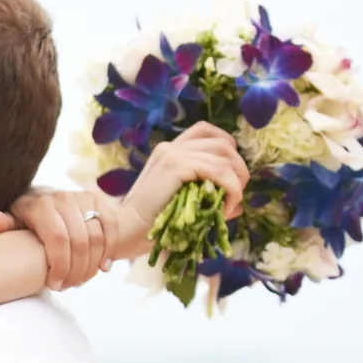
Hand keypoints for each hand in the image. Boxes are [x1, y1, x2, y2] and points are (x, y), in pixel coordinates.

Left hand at [0, 189, 111, 290]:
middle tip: (68, 287)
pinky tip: (103, 268)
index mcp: (39, 206)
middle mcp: (62, 198)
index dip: (60, 266)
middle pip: (80, 242)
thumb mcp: (10, 224)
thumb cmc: (23, 222)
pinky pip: (111, 227)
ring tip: (80, 281)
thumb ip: (3, 226)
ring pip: (97, 237)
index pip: (58, 239)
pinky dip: (110, 249)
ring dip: (92, 265)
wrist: (44, 202)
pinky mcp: (98, 200)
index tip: (54, 285)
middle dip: (76, 271)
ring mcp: (82, 197)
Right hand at [114, 123, 248, 258]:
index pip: (206, 132)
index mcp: (168, 151)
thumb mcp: (179, 204)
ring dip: (237, 180)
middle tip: (236, 193)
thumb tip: (237, 206)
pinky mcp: (178, 166)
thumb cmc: (148, 225)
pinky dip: (231, 188)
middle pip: (222, 142)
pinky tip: (226, 206)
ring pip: (224, 156)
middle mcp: (171, 147)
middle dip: (238, 167)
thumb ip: (206, 199)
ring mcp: (173, 154)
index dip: (227, 147)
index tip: (232, 174)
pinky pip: (219, 171)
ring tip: (230, 202)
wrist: (124, 231)